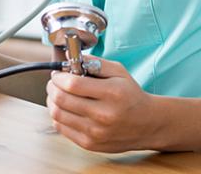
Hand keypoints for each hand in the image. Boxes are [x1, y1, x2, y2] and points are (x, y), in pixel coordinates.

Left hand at [45, 56, 164, 152]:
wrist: (148, 124)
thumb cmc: (132, 96)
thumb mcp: (119, 73)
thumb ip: (94, 63)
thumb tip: (70, 57)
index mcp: (112, 94)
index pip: (72, 84)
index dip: (59, 77)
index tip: (58, 74)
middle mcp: (103, 115)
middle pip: (61, 99)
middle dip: (52, 87)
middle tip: (54, 83)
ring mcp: (95, 132)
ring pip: (57, 114)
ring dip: (52, 101)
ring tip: (58, 95)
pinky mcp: (89, 144)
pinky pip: (61, 128)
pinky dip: (58, 116)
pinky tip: (65, 109)